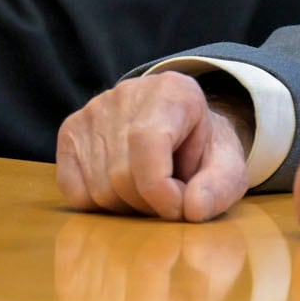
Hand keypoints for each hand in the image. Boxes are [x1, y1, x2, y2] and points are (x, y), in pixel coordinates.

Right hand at [55, 71, 250, 222]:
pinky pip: (75, 192)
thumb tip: (193, 208)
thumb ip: (219, 188)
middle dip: (149, 203)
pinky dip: (100, 206)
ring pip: (99, 189)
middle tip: (170, 199)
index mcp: (173, 91)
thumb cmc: (204, 152)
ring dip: (128, 207)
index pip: (147, 142)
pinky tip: (123, 190)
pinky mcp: (70, 131)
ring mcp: (93, 110)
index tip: (178, 209)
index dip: (160, 188)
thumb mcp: (228, 168)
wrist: (181, 131)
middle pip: (121, 174)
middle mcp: (127, 93)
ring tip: (150, 190)